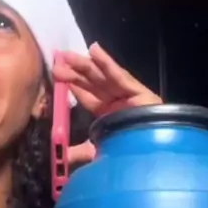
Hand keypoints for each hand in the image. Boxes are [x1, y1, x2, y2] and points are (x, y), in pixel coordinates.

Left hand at [53, 43, 161, 167]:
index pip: (88, 97)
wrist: (149, 155)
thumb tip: (62, 156)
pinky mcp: (138, 91)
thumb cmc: (128, 153)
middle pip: (93, 84)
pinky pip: (119, 76)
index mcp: (108, 116)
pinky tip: (94, 51)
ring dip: (85, 65)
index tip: (57, 75)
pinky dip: (107, 63)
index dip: (73, 85)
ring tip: (68, 55)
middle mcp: (116, 103)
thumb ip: (80, 152)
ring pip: (102, 77)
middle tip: (57, 61)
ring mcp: (127, 96)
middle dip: (75, 72)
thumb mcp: (98, 152)